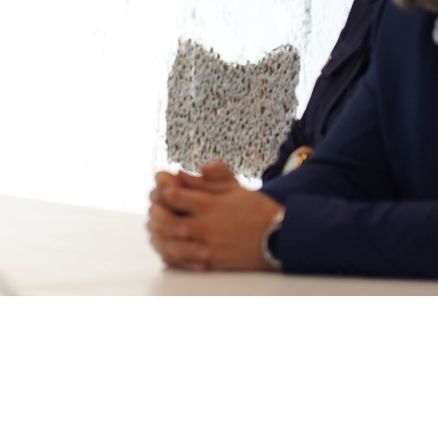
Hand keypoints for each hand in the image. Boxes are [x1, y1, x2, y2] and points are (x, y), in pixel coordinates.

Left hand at [146, 160, 281, 271]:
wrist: (282, 238)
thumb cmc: (257, 210)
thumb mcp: (234, 188)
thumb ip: (207, 179)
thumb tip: (181, 173)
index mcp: (209, 204)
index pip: (171, 195)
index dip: (162, 190)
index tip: (163, 190)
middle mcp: (205, 226)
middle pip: (165, 219)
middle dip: (156, 213)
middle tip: (155, 209)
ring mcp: (207, 247)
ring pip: (170, 243)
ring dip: (160, 235)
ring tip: (161, 229)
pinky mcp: (212, 263)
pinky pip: (183, 262)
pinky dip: (172, 254)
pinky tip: (170, 247)